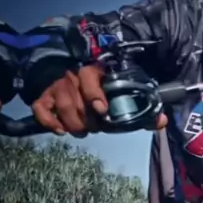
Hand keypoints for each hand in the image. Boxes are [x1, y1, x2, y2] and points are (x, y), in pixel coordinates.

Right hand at [32, 65, 167, 135]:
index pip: (88, 77)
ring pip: (61, 107)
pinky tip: (62, 131)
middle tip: (96, 128)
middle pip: (74, 100)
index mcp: (94, 71)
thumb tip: (161, 121)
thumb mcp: (123, 96)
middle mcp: (72, 76)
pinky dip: (50, 122)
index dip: (94, 94)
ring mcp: (56, 86)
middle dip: (87, 120)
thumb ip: (142, 110)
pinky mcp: (44, 96)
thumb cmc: (105, 92)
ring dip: (74, 125)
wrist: (76, 78)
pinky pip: (41, 109)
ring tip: (84, 131)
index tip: (102, 110)